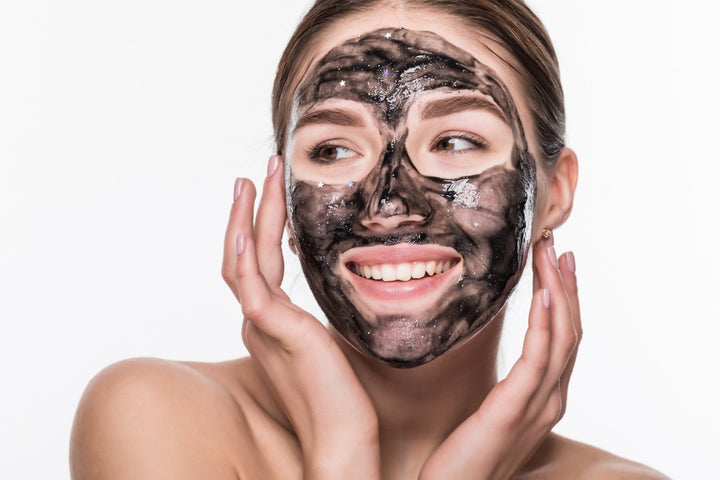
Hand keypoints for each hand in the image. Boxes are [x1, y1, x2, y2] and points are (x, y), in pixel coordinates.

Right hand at [221, 156, 379, 479]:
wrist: (344, 441)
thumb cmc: (345, 396)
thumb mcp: (335, 338)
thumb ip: (330, 310)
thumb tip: (351, 277)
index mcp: (273, 322)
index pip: (257, 263)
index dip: (261, 225)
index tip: (275, 192)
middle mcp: (260, 320)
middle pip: (243, 253)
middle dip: (251, 209)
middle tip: (261, 171)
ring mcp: (262, 326)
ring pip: (242, 260)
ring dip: (247, 216)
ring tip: (256, 178)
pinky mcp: (274, 332)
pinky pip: (251, 287)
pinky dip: (244, 253)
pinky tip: (248, 225)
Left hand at [419, 235, 580, 479]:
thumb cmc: (463, 455)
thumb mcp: (491, 412)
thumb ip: (507, 386)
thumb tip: (500, 353)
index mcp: (545, 398)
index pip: (564, 339)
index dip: (564, 297)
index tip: (555, 261)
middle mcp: (551, 400)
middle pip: (570, 331)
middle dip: (565, 284)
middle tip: (556, 243)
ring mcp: (538, 407)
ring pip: (561, 338)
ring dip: (558, 291)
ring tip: (550, 254)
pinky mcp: (514, 411)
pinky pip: (538, 360)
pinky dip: (545, 324)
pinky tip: (543, 294)